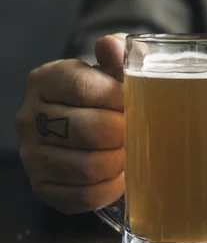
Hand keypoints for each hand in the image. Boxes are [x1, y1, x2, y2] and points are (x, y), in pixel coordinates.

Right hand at [15, 33, 127, 213]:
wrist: (93, 123)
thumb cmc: (107, 94)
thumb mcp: (113, 68)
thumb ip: (117, 54)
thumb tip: (112, 46)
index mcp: (46, 80)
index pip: (85, 88)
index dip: (119, 99)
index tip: (136, 104)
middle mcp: (30, 117)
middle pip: (88, 130)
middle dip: (123, 134)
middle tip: (139, 134)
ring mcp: (32, 154)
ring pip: (84, 167)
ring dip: (118, 163)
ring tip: (132, 154)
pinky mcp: (42, 186)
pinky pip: (80, 196)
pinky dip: (109, 189)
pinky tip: (120, 177)